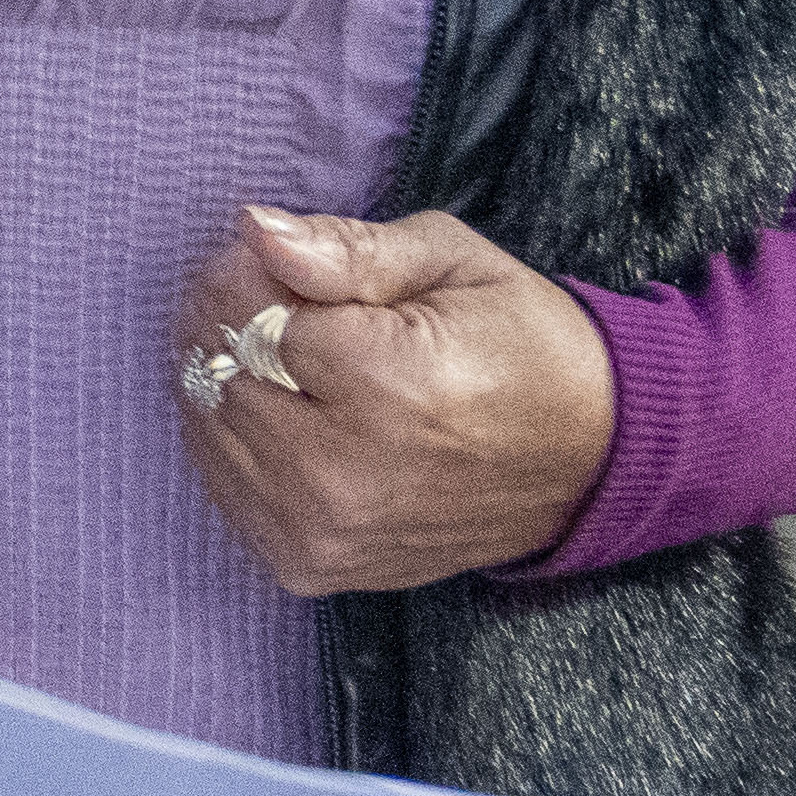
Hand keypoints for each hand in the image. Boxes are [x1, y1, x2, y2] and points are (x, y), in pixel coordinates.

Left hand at [174, 204, 618, 594]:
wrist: (587, 462)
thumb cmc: (521, 344)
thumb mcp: (450, 261)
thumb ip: (346, 248)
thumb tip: (254, 229)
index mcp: (389, 386)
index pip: (246, 315)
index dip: (242, 274)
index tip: (267, 258)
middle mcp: (347, 473)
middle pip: (218, 376)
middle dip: (224, 323)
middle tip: (267, 296)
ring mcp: (325, 532)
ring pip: (208, 433)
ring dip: (224, 382)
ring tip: (279, 352)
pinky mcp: (313, 565)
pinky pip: (225, 490)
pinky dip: (235, 443)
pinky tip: (282, 412)